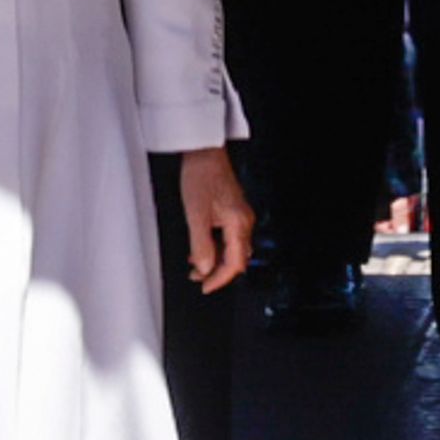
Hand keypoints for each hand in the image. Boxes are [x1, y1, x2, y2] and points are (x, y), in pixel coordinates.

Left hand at [178, 146, 253, 293]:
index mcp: (239, 224)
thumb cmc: (201, 176)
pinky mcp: (233, 210)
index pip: (234, 263)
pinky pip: (228, 236)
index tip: (205, 287)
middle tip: (197, 278)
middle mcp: (244, 222)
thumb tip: (204, 269)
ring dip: (214, 259)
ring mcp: (240, 216)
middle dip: (217, 272)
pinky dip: (215, 246)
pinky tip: (200, 247)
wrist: (204, 152)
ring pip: (231, 248)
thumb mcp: (195, 214)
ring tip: (195, 265)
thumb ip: (200, 244)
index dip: (220, 279)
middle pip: (236, 258)